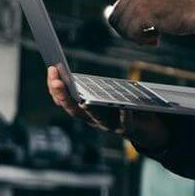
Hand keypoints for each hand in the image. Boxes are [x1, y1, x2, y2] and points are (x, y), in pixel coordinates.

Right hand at [45, 67, 170, 151]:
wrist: (143, 127)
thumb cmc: (119, 105)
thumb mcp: (103, 93)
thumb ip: (91, 85)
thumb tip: (76, 66)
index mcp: (85, 110)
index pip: (63, 100)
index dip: (55, 87)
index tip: (51, 68)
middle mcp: (93, 120)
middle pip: (74, 110)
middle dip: (63, 96)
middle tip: (56, 81)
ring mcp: (109, 126)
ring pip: (96, 119)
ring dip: (89, 110)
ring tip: (83, 101)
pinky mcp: (127, 129)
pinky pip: (125, 122)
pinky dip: (125, 114)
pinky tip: (124, 106)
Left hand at [66, 0, 194, 43]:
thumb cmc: (177, 9)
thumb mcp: (152, 0)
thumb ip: (133, 5)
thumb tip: (115, 19)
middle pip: (113, 18)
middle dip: (126, 31)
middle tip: (146, 34)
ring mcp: (137, 0)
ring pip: (122, 28)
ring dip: (137, 37)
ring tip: (154, 34)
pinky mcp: (143, 12)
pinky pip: (132, 34)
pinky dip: (143, 40)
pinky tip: (157, 37)